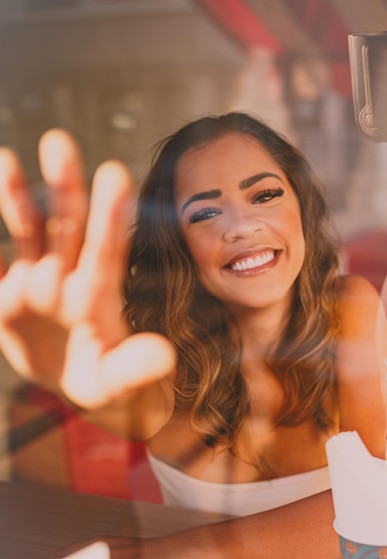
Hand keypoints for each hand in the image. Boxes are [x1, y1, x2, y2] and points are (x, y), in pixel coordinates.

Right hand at [0, 130, 174, 409]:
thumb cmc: (109, 382)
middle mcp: (67, 277)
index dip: (109, 215)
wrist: (80, 383)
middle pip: (66, 225)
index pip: (106, 248)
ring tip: (5, 159)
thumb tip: (165, 357)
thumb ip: (137, 367)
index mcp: (97, 293)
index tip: (115, 174)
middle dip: (64, 186)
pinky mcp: (7, 297)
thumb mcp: (120, 380)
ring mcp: (35, 282)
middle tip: (59, 142)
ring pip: (27, 231)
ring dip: (15, 197)